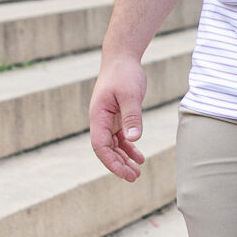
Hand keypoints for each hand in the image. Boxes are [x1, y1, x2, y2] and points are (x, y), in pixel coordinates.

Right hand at [90, 54, 148, 180]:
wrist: (122, 58)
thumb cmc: (124, 74)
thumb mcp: (130, 95)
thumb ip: (132, 117)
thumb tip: (134, 139)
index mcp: (98, 117)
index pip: (100, 146)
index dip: (111, 162)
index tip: (124, 173)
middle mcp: (100, 121)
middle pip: (106, 149)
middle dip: (118, 165)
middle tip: (133, 178)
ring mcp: (108, 120)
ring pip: (113, 145)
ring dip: (123, 159)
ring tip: (136, 173)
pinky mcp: (117, 117)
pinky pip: (120, 137)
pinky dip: (128, 148)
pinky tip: (138, 157)